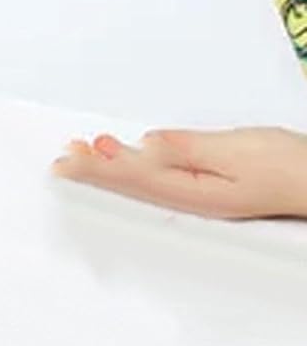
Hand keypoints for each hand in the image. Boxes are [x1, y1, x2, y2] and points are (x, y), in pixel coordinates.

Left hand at [53, 127, 306, 219]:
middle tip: (61, 160)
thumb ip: (189, 148)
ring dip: (105, 169)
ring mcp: (194, 198)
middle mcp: (189, 201)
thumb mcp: (238, 150)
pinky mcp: (200, 189)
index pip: (135, 178)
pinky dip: (128, 168)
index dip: (102, 166)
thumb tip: (148, 144)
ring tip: (76, 156)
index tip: (76, 155)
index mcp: (194, 194)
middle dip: (92, 172)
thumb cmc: (287, 166)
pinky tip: (117, 159)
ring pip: (138, 183)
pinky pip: (153, 181)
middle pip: (129, 185)